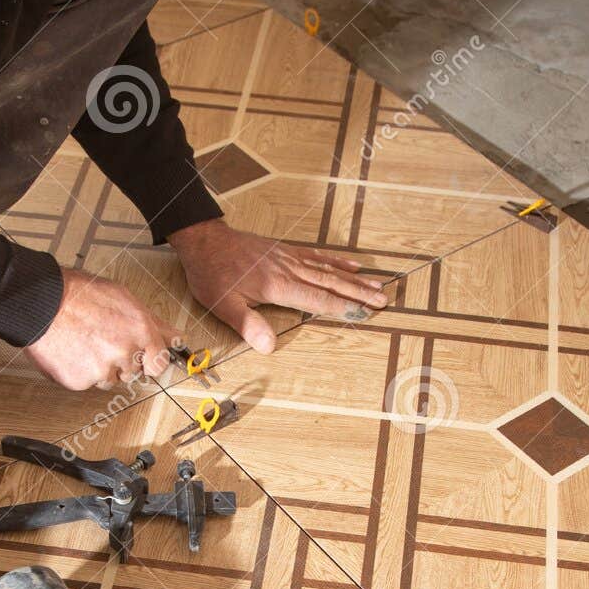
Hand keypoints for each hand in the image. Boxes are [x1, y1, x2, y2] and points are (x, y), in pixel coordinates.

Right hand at [25, 267, 180, 390]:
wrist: (39, 301)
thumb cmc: (78, 294)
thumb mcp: (124, 298)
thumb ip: (154, 323)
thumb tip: (177, 337)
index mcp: (139, 330)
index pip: (159, 363)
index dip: (149, 360)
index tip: (143, 358)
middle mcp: (124, 352)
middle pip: (133, 372)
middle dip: (122, 360)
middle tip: (102, 339)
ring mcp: (102, 369)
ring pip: (110, 379)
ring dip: (101, 367)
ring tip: (84, 342)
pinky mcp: (80, 381)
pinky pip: (87, 383)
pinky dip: (80, 371)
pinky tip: (73, 351)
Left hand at [169, 219, 387, 353]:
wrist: (205, 241)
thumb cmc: (213, 275)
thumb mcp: (224, 305)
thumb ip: (248, 325)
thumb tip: (269, 347)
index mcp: (278, 286)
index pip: (317, 299)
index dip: (342, 307)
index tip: (365, 312)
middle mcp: (289, 270)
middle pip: (330, 283)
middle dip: (358, 293)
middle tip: (383, 300)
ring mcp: (289, 258)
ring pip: (328, 269)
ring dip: (354, 279)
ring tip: (378, 285)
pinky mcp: (285, 251)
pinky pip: (317, 256)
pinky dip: (336, 261)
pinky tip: (352, 266)